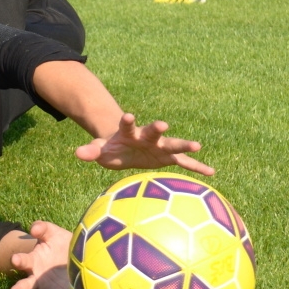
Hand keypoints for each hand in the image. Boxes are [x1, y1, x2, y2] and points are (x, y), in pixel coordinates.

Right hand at [6, 221, 72, 288]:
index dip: (19, 260)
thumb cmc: (61, 244)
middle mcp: (35, 277)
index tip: (15, 259)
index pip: (23, 261)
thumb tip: (33, 228)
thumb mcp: (53, 233)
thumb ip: (43, 228)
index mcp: (33, 260)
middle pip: (24, 285)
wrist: (77, 256)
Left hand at [75, 113, 214, 176]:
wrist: (127, 146)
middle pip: (152, 131)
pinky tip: (211, 173)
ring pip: (172, 145)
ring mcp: (159, 146)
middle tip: (163, 124)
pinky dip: (197, 168)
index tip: (128, 115)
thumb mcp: (100, 150)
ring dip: (183, 145)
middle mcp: (147, 136)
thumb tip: (77, 153)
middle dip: (157, 128)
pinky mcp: (168, 158)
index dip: (127, 120)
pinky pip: (184, 164)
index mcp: (129, 132)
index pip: (126, 124)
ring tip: (197, 145)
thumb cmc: (112, 148)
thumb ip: (91, 151)